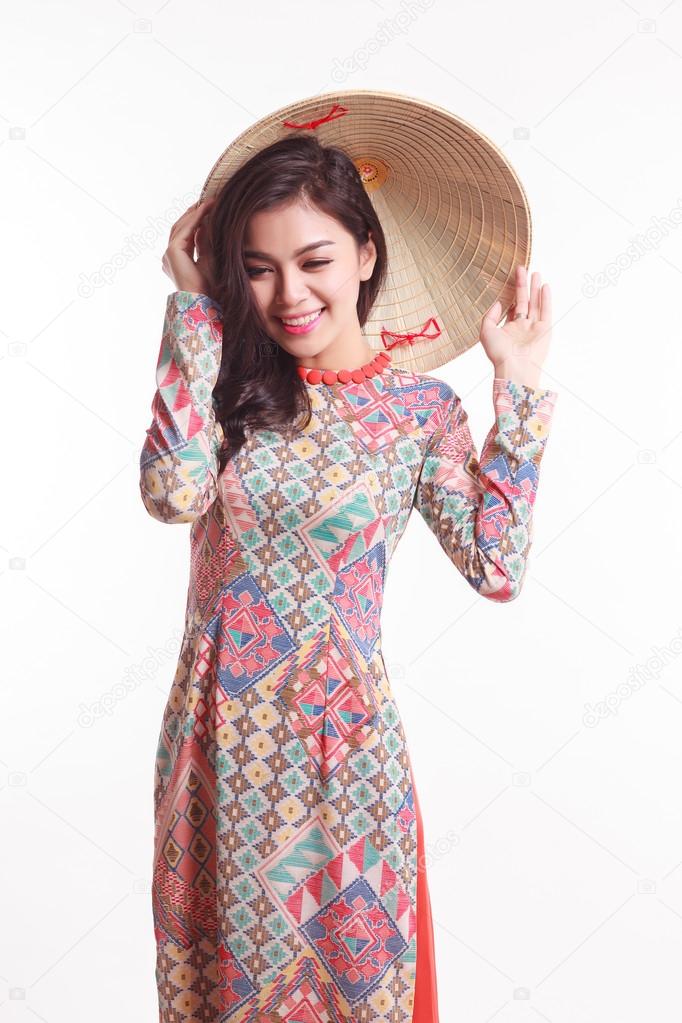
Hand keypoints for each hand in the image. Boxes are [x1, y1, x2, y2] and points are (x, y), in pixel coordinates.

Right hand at [161, 198, 216, 295]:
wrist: (205, 300)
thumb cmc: (209, 286)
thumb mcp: (209, 258)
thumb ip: (205, 242)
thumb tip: (207, 223)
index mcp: (177, 260)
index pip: (186, 234)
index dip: (196, 220)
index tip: (209, 208)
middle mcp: (170, 256)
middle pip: (180, 228)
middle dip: (194, 213)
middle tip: (208, 200)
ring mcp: (168, 254)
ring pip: (180, 226)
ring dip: (195, 213)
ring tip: (208, 201)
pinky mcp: (172, 252)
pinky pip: (184, 230)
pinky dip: (195, 218)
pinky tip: (206, 209)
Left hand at [479, 265, 551, 387]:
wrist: (515, 366)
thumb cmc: (499, 353)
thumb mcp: (486, 332)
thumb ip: (490, 316)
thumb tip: (498, 303)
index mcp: (510, 329)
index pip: (513, 307)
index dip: (512, 293)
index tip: (511, 278)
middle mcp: (523, 327)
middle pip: (525, 301)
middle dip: (524, 285)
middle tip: (523, 268)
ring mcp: (535, 328)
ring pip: (536, 304)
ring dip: (536, 288)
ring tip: (535, 273)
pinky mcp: (545, 330)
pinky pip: (546, 311)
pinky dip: (546, 298)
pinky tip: (545, 286)